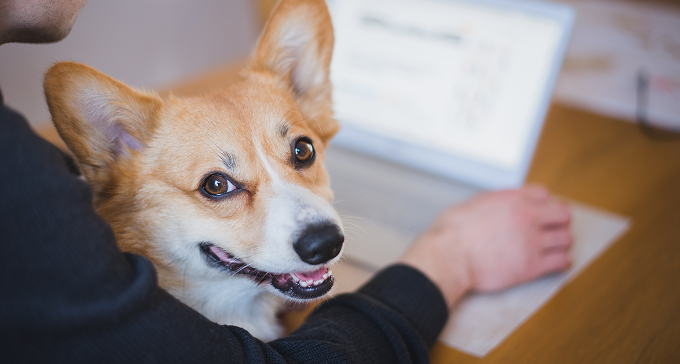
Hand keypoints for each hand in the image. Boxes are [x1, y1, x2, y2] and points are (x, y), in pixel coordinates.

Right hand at [399, 185, 572, 308]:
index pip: (544, 194)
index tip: (541, 209)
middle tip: (555, 226)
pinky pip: (561, 261)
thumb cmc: (451, 233)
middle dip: (560, 219)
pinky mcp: (531, 266)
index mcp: (512, 199)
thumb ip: (493, 202)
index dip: (543, 202)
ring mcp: (531, 242)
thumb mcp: (472, 203)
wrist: (449, 257)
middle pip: (563, 214)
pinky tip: (557, 261)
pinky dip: (561, 261)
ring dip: (562, 241)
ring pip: (566, 238)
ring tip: (557, 245)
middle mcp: (526, 217)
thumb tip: (496, 206)